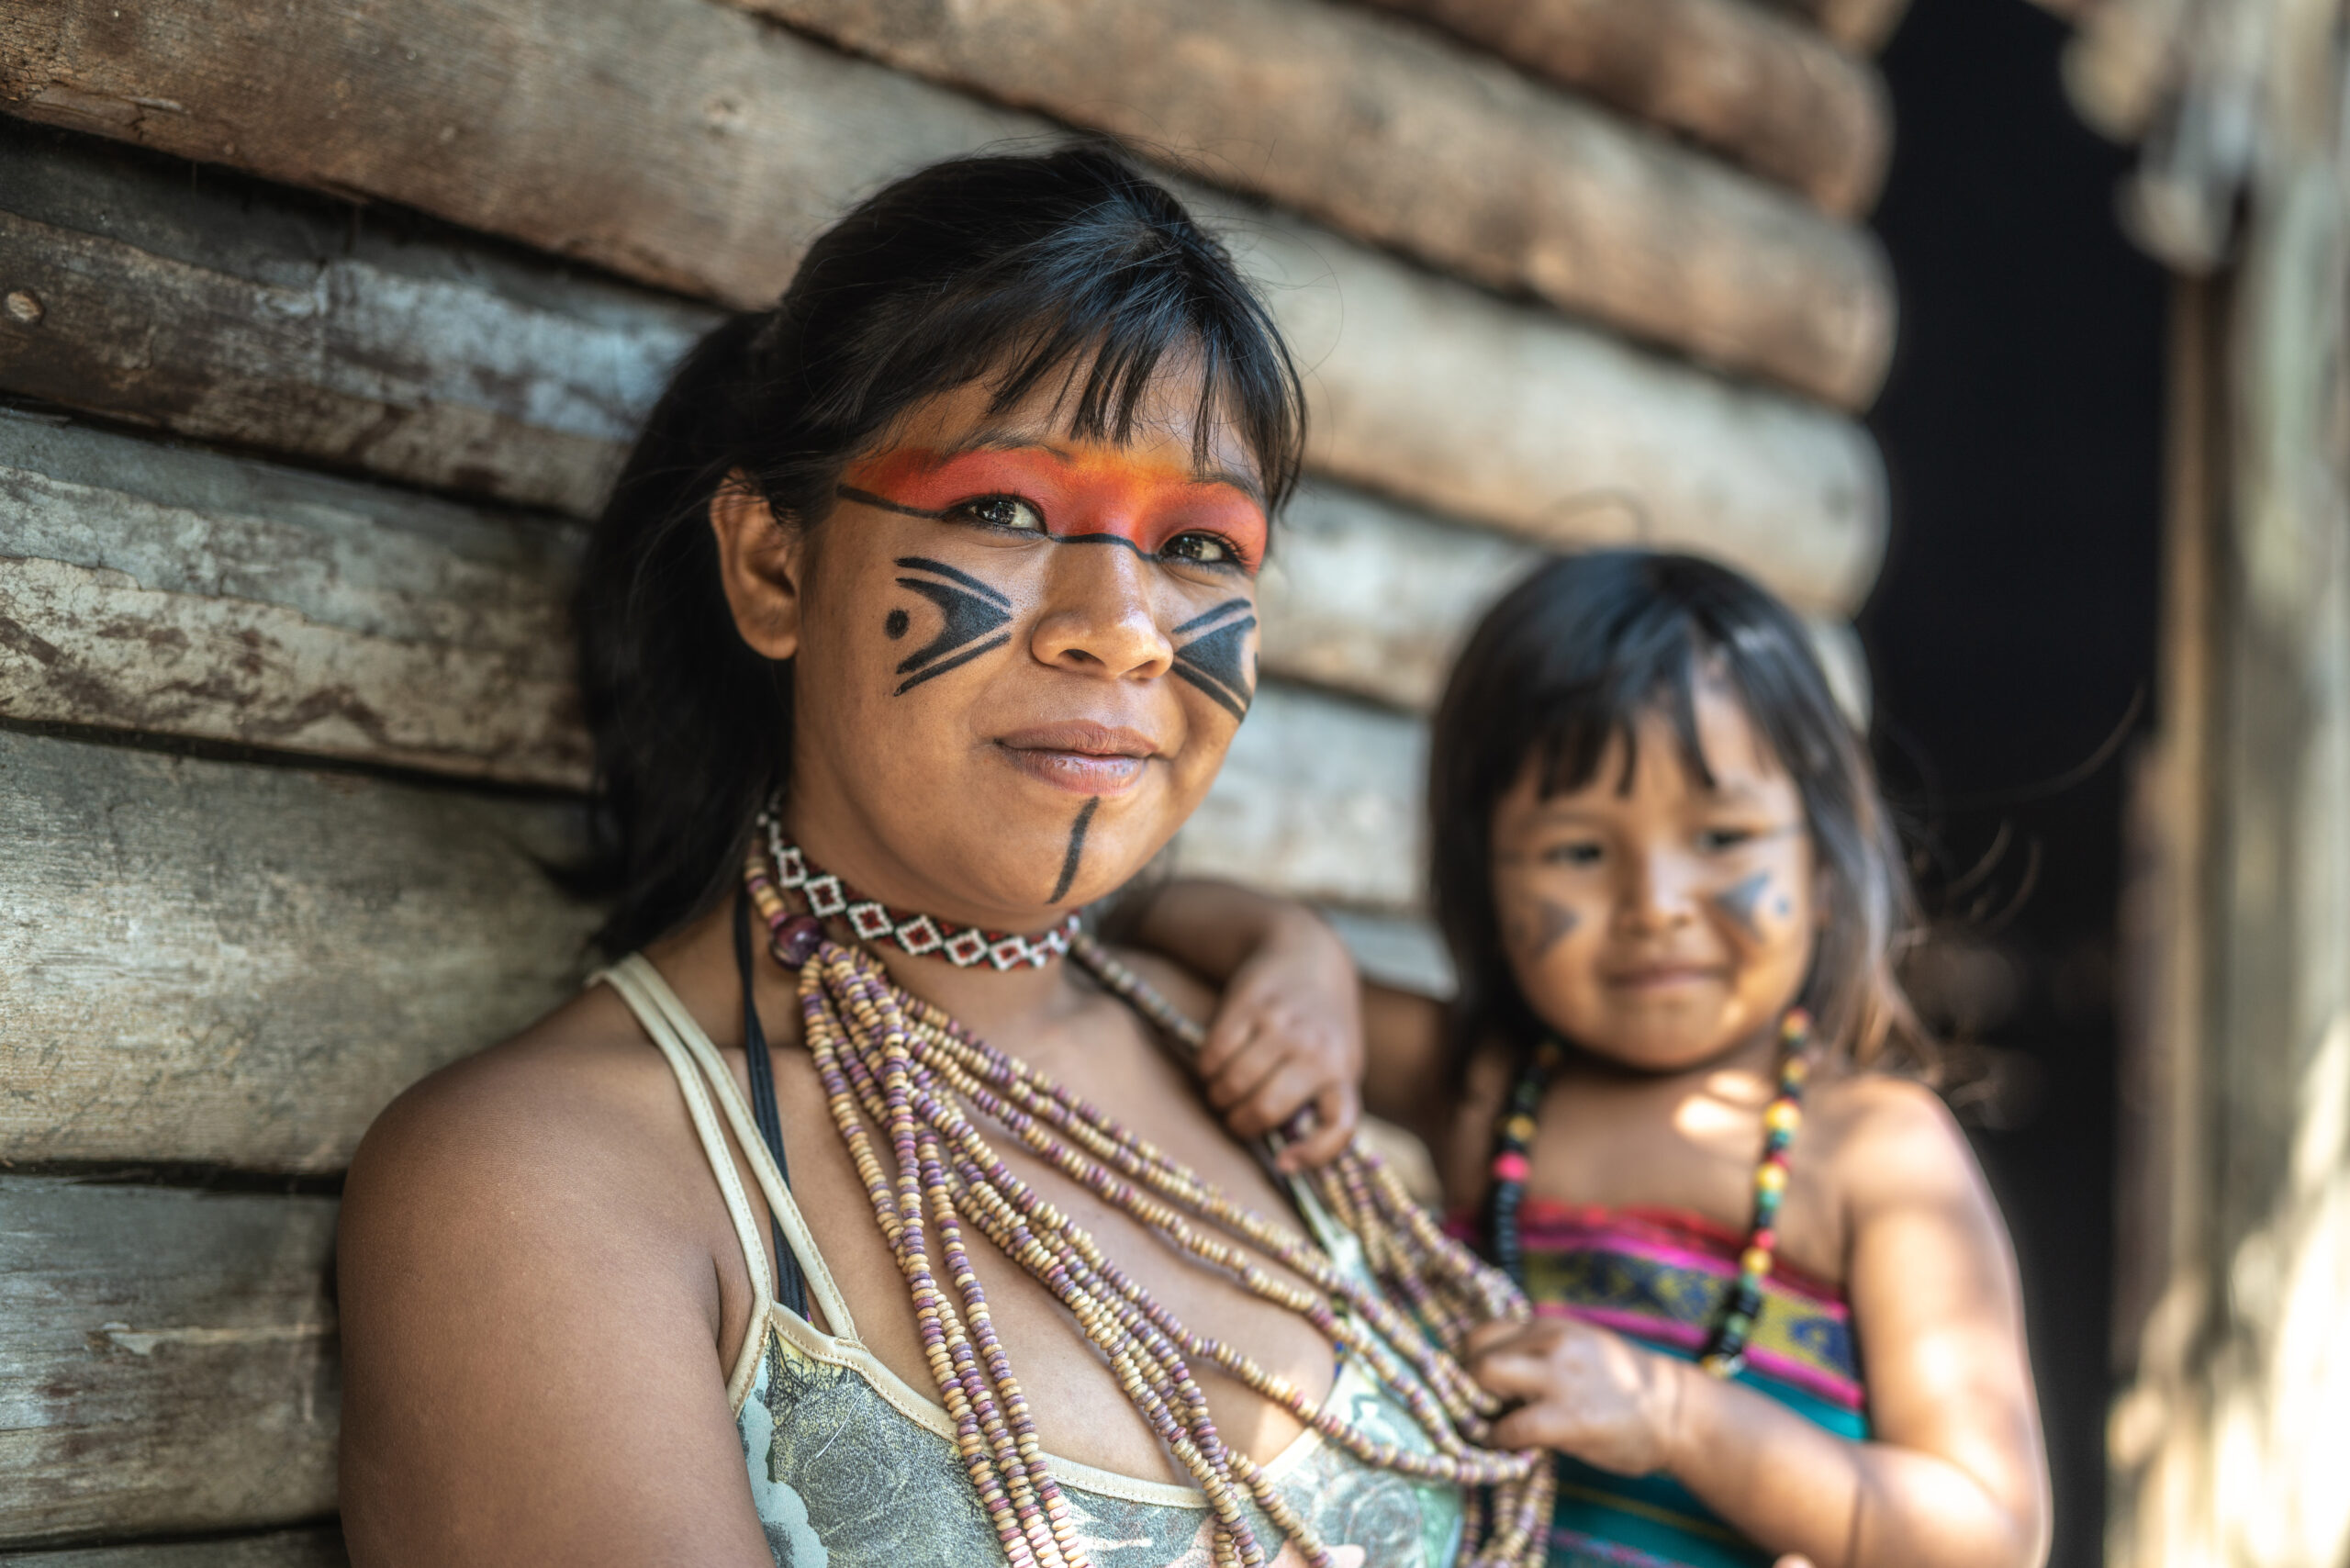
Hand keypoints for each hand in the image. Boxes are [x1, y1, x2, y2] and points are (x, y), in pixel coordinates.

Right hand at [1196, 909, 1362, 1170]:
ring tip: (1222, 1092)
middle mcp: (1316, 1050)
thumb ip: (1322, 1102)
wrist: (1308, 956)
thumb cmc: (1322, 1027)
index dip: (1311, 1154)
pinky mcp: (1248, 1005)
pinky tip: (1212, 1067)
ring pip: (1233, 1083)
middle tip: (1234, 1119)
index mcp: (1343, 1072)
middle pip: (1265, 1109)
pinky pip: (1213, 1054)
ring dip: (1218, 1096)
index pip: (1339, 1125)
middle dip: (1240, 1123)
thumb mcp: (1340, 1063)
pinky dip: (1206, 1069)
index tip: (1283, 1163)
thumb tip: (1286, 1158)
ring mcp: (1281, 1025)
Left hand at [1467, 1316, 1685, 1476]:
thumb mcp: (1579, 1348)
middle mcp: (1552, 1341)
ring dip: (1478, 1407)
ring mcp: (1561, 1377)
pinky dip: (1501, 1440)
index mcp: (1552, 1325)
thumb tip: (1486, 1370)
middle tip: (1479, 1406)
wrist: (1677, 1413)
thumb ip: (1537, 1351)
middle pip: (1476, 1348)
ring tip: (1491, 1425)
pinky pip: (1512, 1427)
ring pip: (1485, 1376)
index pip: (1485, 1330)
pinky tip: (1510, 1448)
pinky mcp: (1570, 1418)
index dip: (1471, 1360)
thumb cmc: (1624, 1386)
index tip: (1474, 1384)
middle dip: (1466, 1380)